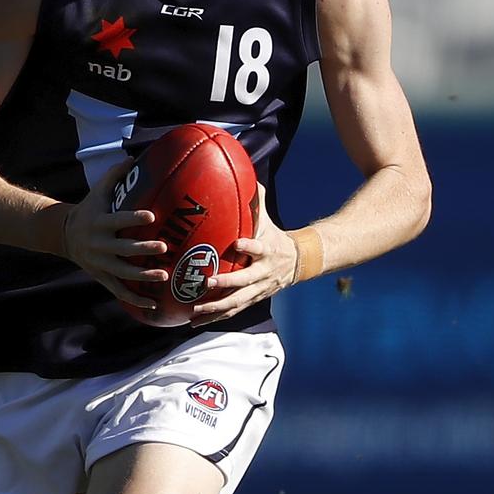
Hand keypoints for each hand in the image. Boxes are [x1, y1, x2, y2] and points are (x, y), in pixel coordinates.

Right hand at [63, 161, 168, 308]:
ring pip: (122, 273)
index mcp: (99, 222)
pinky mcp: (101, 276)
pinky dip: (135, 299)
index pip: (117, 220)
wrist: (64, 234)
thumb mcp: (97, 191)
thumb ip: (115, 175)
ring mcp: (100, 263)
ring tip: (163, 275)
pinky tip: (153, 304)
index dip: (133, 219)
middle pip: (122, 249)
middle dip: (143, 249)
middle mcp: (99, 244)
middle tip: (163, 247)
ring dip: (143, 276)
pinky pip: (119, 291)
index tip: (151, 216)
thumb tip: (133, 157)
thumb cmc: (90, 208)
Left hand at [190, 183, 296, 325]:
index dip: (250, 246)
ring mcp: (259, 289)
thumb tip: (240, 172)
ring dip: (216, 308)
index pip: (259, 247)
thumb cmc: (273, 235)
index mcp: (267, 249)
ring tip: (196, 311)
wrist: (298, 262)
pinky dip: (215, 317)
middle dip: (227, 283)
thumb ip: (253, 200)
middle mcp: (263, 272)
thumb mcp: (266, 219)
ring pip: (237, 302)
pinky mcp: (253, 299)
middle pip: (245, 281)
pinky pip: (233, 310)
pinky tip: (195, 321)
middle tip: (207, 282)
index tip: (238, 242)